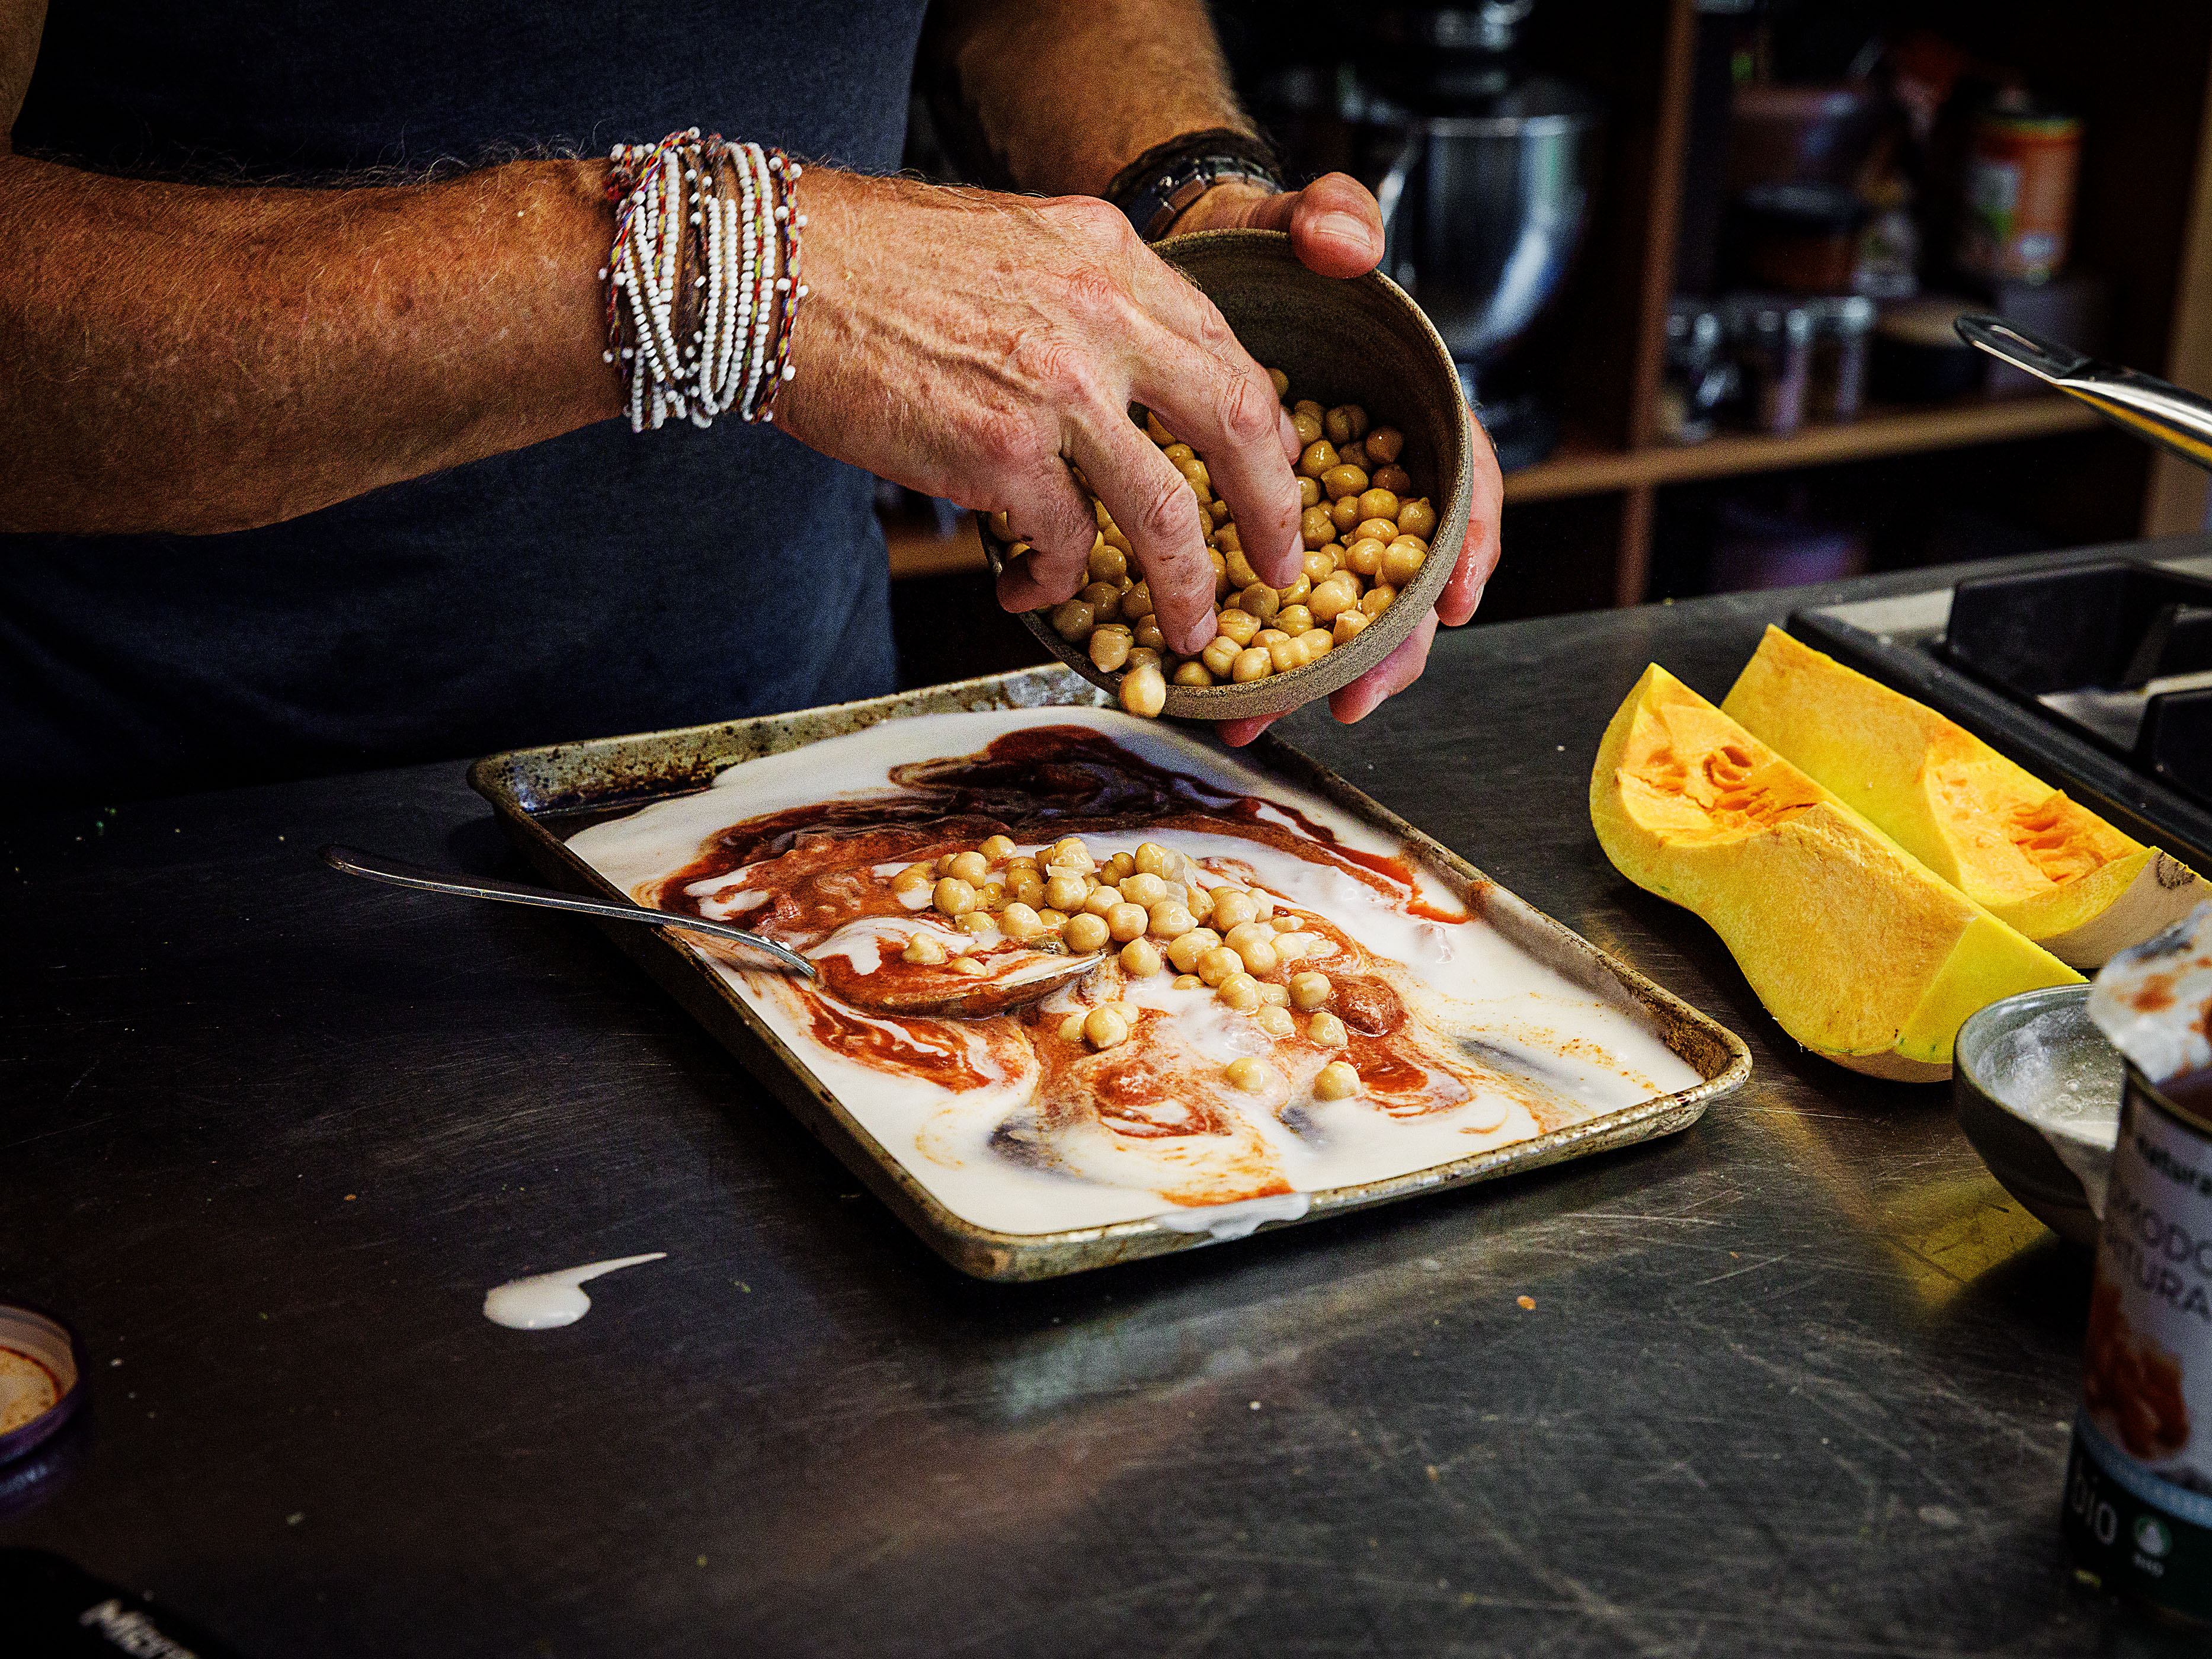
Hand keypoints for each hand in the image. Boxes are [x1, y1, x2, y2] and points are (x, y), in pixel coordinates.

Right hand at [773, 169, 1307, 656]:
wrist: (776, 271)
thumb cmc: (873, 260)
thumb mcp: (1013, 241)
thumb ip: (1084, 295)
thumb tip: (1129, 370)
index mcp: (1111, 255)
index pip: (1226, 348)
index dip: (1266, 426)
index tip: (1274, 474)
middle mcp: (1101, 314)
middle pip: (1239, 422)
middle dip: (1275, 512)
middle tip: (1283, 568)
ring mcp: (1056, 387)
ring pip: (1166, 511)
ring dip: (1185, 585)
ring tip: (1184, 627)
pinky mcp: (999, 452)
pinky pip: (1061, 542)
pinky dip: (1052, 582)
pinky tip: (1026, 591)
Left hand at [1170, 173, 1505, 745]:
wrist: (1193, 267)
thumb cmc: (1265, 248)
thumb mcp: (1301, 219)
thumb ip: (1336, 219)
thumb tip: (1347, 241)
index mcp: (1411, 411)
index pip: (1467, 483)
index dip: (1469, 544)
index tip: (1455, 601)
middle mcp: (1376, 474)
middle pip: (1403, 576)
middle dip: (1382, 646)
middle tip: (1349, 698)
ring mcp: (1319, 510)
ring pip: (1333, 608)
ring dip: (1305, 670)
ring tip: (1256, 717)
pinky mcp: (1260, 530)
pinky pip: (1263, 601)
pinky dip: (1244, 649)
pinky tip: (1207, 691)